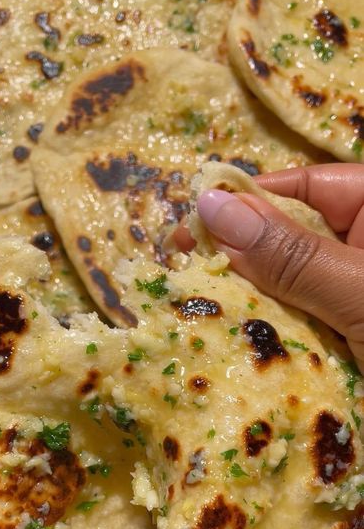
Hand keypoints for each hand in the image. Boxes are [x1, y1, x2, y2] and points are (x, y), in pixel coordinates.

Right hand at [189, 163, 363, 370]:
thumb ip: (290, 255)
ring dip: (250, 302)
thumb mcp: (358, 289)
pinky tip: (230, 339)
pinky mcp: (347, 342)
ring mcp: (351, 298)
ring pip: (290, 289)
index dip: (248, 199)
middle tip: (182, 267)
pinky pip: (300, 331)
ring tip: (193, 306)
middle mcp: (362, 249)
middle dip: (241, 255)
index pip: (306, 186)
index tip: (195, 220)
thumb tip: (211, 208)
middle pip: (291, 238)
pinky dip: (269, 337)